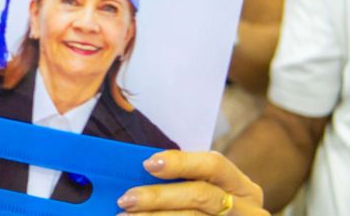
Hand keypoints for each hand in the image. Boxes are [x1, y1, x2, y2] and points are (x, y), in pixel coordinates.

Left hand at [117, 150, 266, 214]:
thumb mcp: (209, 194)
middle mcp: (248, 210)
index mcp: (242, 188)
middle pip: (201, 196)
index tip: (147, 164)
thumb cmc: (209, 214)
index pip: (214, 165)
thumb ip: (184, 183)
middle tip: (126, 199)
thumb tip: (140, 171)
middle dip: (159, 196)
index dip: (180, 162)